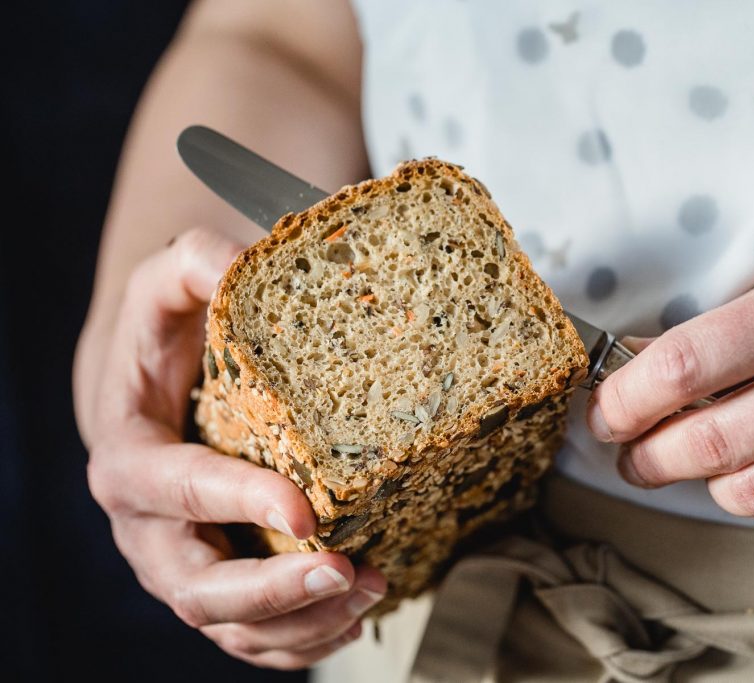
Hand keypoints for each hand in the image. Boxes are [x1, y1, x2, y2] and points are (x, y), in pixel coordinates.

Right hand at [84, 228, 385, 668]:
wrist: (158, 391)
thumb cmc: (168, 338)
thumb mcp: (168, 285)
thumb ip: (195, 263)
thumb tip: (242, 258)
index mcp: (130, 460)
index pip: (176, 491)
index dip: (236, 502)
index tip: (306, 507)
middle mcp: (150, 529)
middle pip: (197, 585)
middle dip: (273, 590)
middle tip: (346, 569)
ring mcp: (184, 566)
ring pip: (230, 627)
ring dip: (302, 623)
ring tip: (371, 591)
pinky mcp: (221, 585)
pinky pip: (253, 639)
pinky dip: (303, 641)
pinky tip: (355, 617)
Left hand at [588, 240, 753, 546]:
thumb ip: (736, 323)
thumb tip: (644, 366)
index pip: (686, 364)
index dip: (625, 398)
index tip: (605, 414)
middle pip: (706, 442)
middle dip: (647, 458)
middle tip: (633, 456)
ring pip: (748, 495)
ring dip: (710, 484)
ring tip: (708, 463)